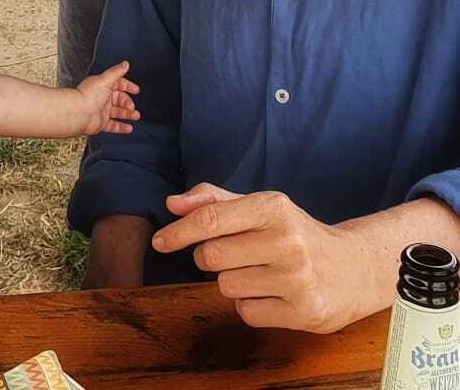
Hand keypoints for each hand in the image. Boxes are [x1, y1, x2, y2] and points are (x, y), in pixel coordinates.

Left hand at [75, 61, 140, 136]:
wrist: (79, 113)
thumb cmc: (89, 95)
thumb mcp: (105, 80)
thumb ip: (116, 72)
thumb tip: (125, 63)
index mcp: (102, 86)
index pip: (118, 84)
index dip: (127, 86)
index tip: (136, 90)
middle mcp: (102, 98)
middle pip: (119, 99)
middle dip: (128, 102)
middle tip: (132, 107)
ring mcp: (102, 111)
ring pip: (118, 112)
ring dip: (128, 114)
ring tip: (136, 116)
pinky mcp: (101, 123)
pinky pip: (113, 126)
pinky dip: (122, 127)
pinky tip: (129, 128)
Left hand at [151, 183, 362, 332]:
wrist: (354, 268)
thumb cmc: (296, 233)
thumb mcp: (262, 207)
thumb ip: (214, 200)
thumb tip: (172, 203)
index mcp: (274, 207)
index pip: (210, 220)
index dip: (178, 232)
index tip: (160, 242)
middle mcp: (287, 241)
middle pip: (211, 256)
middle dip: (211, 258)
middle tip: (235, 254)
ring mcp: (297, 279)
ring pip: (226, 287)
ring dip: (232, 282)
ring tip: (260, 273)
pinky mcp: (303, 313)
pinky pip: (247, 312)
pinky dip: (250, 305)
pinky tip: (272, 294)